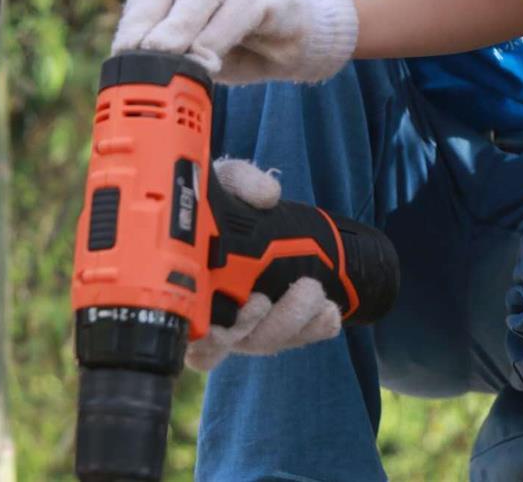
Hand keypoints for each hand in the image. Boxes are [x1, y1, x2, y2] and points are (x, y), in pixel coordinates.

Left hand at [112, 0, 357, 83]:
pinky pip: (244, 9)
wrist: (303, 32)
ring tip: (176, 60)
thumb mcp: (201, 47)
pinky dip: (222, 36)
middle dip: (159, 24)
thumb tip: (145, 74)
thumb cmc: (243, 40)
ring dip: (187, 29)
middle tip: (146, 55)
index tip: (123, 52)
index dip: (135, 20)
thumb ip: (177, 52)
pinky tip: (212, 60)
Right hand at [184, 158, 341, 371]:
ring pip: (270, 341)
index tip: (244, 305)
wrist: (244, 210)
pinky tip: (329, 310)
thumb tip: (266, 194)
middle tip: (270, 298)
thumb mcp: (224, 181)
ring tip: (310, 289)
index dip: (214, 340)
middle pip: (240, 344)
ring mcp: (249, 324)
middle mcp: (218, 317)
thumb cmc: (219, 202)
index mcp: (193, 290)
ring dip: (294, 319)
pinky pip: (299, 337)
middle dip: (267, 327)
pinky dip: (316, 327)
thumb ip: (240, 180)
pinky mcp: (281, 324)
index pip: (196, 340)